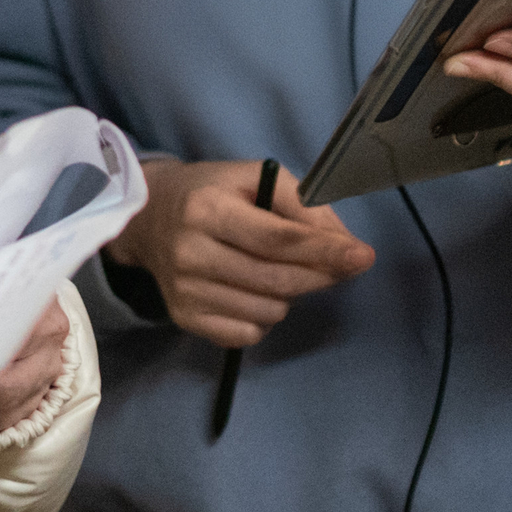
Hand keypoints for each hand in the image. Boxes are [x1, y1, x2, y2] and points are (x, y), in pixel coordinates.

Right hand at [110, 158, 373, 349]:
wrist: (148, 219)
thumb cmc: (212, 193)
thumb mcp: (255, 178)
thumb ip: (304, 205)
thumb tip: (345, 245)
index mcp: (207, 210)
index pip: (277, 239)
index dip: (324, 251)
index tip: (363, 256)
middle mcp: (191, 253)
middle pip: (277, 280)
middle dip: (321, 275)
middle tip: (343, 264)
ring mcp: (185, 292)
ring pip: (269, 311)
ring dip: (289, 294)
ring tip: (277, 269)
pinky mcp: (185, 318)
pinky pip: (248, 333)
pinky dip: (264, 316)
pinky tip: (254, 291)